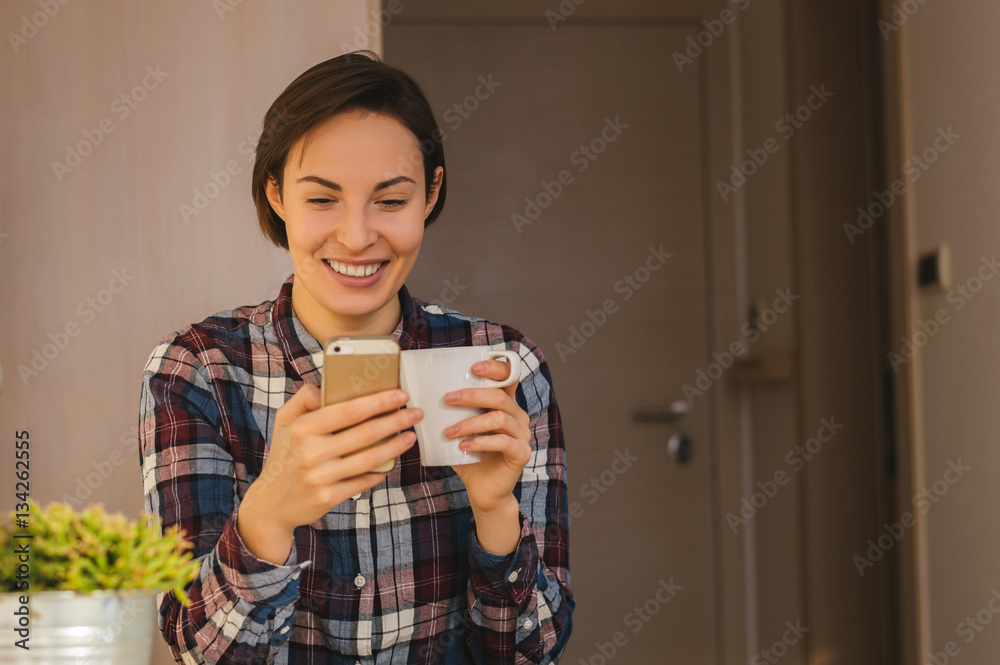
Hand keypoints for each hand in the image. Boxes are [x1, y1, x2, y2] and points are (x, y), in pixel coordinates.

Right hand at [237, 384, 421, 563]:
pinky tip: (392, 462)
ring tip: (411, 436)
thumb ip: (303, 399)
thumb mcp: (284, 422)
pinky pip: (363, 482)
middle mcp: (311, 452)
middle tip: (416, 413)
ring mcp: (320, 477)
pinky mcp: (327, 498)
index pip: (348, 410)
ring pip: (369, 459)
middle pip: (365, 433)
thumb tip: (325, 386)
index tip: (400, 395)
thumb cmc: (283, 457)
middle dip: (396, 421)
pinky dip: (380, 472)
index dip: (378, 402)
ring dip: (396, 447)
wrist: (270, 504)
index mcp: (303, 429)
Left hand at [445, 358, 530, 550]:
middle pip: (499, 396)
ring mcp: (522, 435)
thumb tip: (416, 394)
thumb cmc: (469, 456)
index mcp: (505, 404)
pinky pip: (502, 442)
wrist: (483, 490)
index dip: (496, 367)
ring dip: (470, 423)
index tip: (474, 366)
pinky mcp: (521, 453)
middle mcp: (517, 415)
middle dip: (471, 395)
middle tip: (447, 399)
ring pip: (498, 419)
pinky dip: (480, 442)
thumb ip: (450, 412)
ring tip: (448, 431)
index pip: (509, 377)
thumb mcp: (459, 429)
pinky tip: (463, 446)